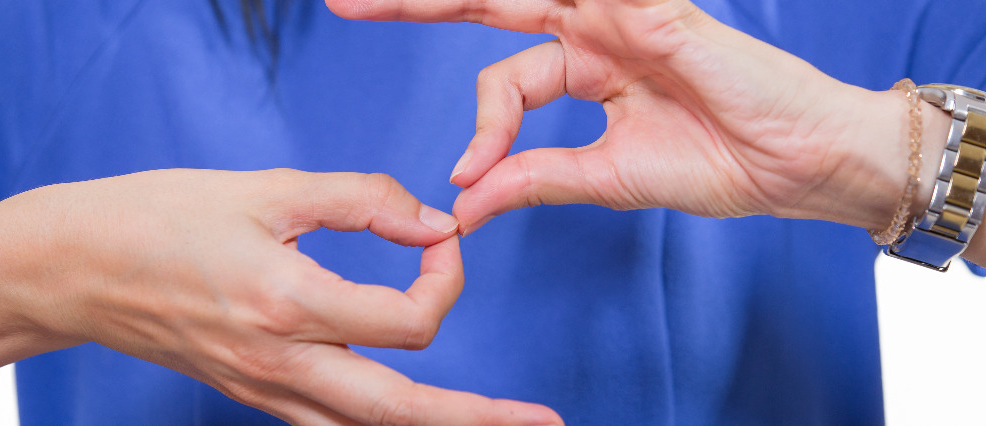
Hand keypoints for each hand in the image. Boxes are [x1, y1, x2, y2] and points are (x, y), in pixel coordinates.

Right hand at [4, 169, 562, 424]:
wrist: (76, 268)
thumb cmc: (160, 216)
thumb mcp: (266, 187)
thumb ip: (359, 199)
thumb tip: (430, 221)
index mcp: (288, 301)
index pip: (408, 319)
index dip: (445, 277)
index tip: (440, 234)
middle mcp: (281, 362)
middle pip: (403, 410)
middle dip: (479, 419)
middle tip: (541, 424)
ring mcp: (264, 389)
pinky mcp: (250, 395)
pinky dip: (374, 425)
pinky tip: (402, 412)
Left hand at [327, 0, 924, 233]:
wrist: (800, 165)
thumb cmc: (722, 166)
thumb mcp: (606, 177)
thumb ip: (533, 177)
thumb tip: (462, 202)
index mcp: (584, 68)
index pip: (502, 79)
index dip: (479, 130)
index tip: (468, 181)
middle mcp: (594, 29)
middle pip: (487, 6)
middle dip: (416, 4)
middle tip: (343, 0)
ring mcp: (619, 11)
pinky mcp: (649, 9)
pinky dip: (532, 0)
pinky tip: (487, 0)